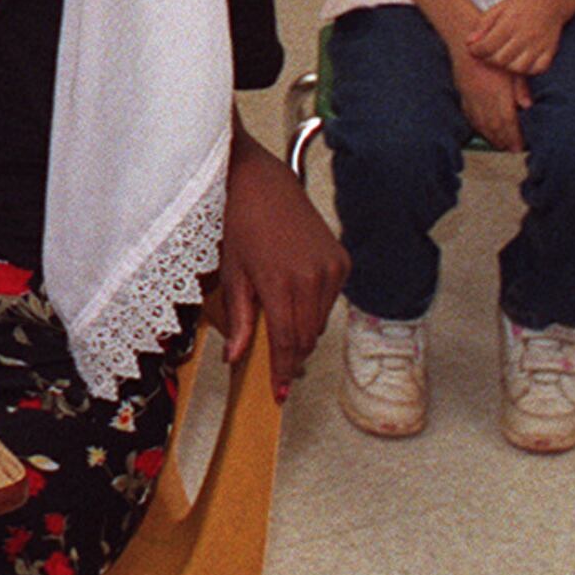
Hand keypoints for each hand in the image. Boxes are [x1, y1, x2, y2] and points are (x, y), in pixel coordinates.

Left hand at [205, 137, 345, 400]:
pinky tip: (296, 301)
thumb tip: (235, 357)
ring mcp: (332, 269)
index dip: (282, 370)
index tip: (279, 393)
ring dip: (302, 333)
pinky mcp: (341, 260)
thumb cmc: (238, 223)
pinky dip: (315, 309)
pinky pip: (331, 301)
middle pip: (306, 337)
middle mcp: (313, 278)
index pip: (286, 342)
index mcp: (281, 284)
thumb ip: (237, 319)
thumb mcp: (232, 273)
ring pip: (320, 322)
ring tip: (282, 333)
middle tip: (279, 371)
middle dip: (292, 357)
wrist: (259, 182)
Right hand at [451, 51, 525, 154]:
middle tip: (512, 149)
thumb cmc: (492, 51)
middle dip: (504, 140)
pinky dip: (477, 126)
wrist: (464, 40)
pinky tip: (483, 130)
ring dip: (491, 136)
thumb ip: (520, 87)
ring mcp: (470, 96)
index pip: (507, 120)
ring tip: (500, 144)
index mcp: (497, 91)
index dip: (514, 136)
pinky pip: (469, 115)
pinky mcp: (462, 93)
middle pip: (494, 126)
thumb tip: (527, 106)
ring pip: (481, 123)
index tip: (520, 146)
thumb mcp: (511, 66)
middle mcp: (483, 97)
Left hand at [462, 0, 564, 77]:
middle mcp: (525, 36)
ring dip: (508, 67)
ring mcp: (539, 45)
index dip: (476, 51)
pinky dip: (528, 70)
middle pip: (501, 60)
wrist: (550, 2)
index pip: (487, 46)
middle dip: (489, 60)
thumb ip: (482, 25)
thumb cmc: (519, 6)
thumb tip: (469, 43)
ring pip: (519, 68)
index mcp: (510, 24)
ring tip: (504, 58)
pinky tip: (521, 62)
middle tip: (487, 54)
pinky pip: (537, 69)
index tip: (473, 49)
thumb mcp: (498, 9)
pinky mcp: (550, 51)